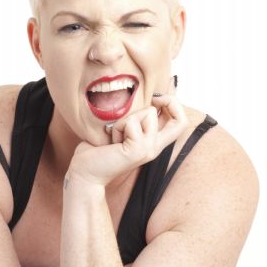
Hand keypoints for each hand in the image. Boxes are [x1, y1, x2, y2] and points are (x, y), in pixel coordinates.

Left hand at [67, 93, 188, 187]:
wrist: (86, 172)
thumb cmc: (99, 149)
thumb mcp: (123, 127)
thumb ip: (135, 117)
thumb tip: (145, 94)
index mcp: (153, 142)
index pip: (181, 122)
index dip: (175, 105)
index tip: (155, 98)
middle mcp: (155, 147)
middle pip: (179, 119)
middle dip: (165, 102)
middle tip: (149, 102)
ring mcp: (149, 149)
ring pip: (148, 113)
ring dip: (127, 118)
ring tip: (116, 133)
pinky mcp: (138, 150)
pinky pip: (131, 122)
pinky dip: (118, 126)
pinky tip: (112, 141)